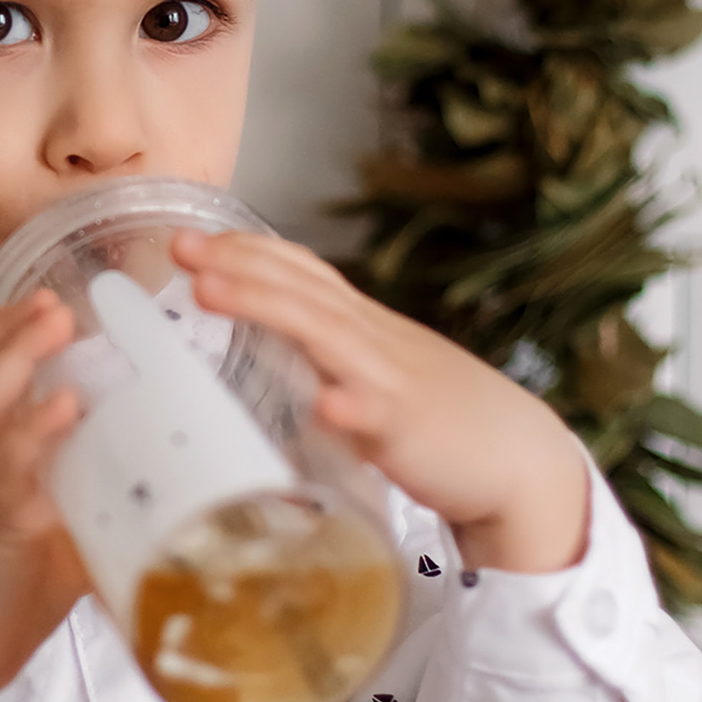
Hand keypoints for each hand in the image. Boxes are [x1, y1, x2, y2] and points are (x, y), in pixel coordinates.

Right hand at [0, 290, 91, 701]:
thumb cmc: (7, 599)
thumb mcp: (62, 533)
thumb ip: (101, 501)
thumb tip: (172, 479)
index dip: (4, 334)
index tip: (41, 300)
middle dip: (10, 331)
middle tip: (51, 297)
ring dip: (16, 358)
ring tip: (52, 321)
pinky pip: (8, 469)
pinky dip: (34, 432)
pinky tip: (65, 405)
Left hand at [173, 230, 588, 573]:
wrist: (522, 461)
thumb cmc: (444, 422)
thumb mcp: (380, 377)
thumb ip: (328, 366)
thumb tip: (267, 365)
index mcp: (365, 329)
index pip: (303, 272)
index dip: (249, 251)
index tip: (194, 239)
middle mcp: (375, 342)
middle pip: (301, 289)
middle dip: (236, 264)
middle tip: (179, 247)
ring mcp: (392, 382)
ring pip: (325, 335)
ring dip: (265, 308)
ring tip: (209, 291)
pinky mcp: (411, 431)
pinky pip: (378, 415)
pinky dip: (349, 407)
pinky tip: (322, 406)